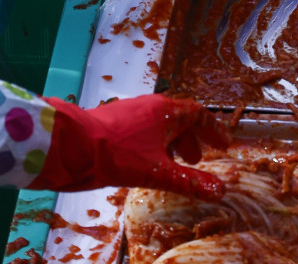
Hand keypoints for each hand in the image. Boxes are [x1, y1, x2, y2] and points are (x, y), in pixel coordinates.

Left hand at [37, 95, 230, 196]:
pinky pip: (144, 129)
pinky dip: (154, 143)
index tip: (223, 144)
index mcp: (166, 111)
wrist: (73, 145)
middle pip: (180, 119)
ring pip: (160, 125)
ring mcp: (132, 112)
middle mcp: (151, 106)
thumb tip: (219, 190)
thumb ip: (189, 181)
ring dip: (172, 143)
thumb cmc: (117, 154)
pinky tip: (145, 161)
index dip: (213, 130)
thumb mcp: (157, 172)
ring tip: (173, 164)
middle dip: (192, 139)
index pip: (199, 115)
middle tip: (199, 159)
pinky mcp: (115, 121)